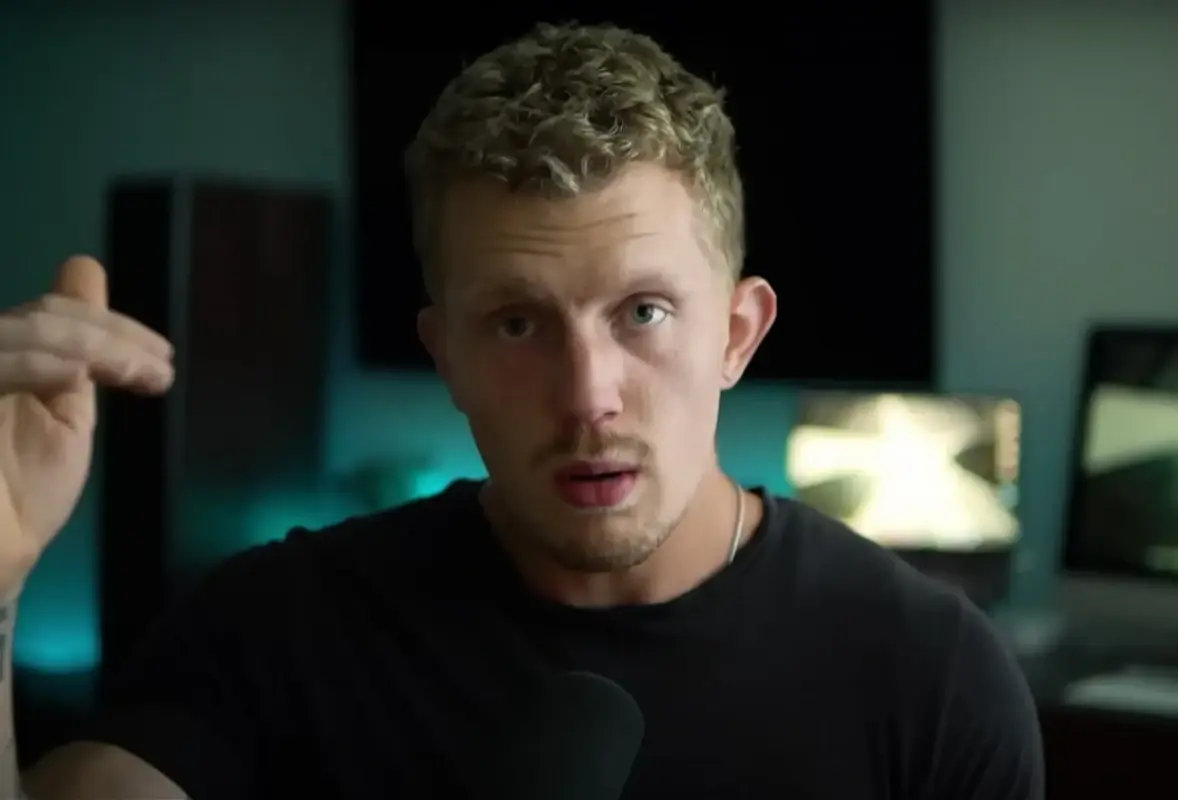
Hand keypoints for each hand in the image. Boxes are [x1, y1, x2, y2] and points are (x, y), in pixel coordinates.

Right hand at [0, 256, 173, 594]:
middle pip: (43, 318)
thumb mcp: (62, 417)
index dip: (110, 327)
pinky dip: (38, 362)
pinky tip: (77, 376)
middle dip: (113, 337)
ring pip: (26, 332)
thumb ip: (82, 360)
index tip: (161, 360)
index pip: (50, 316)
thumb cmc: (19, 501)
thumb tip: (87, 282)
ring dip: (95, 349)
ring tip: (139, 376)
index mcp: (3, 361)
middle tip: (159, 368)